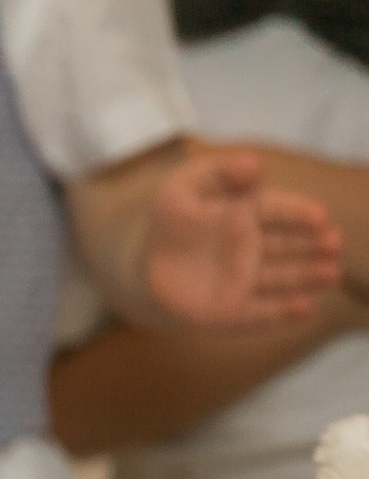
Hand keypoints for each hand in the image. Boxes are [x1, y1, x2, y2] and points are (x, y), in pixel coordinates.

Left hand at [147, 147, 341, 327]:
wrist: (144, 270)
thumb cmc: (169, 225)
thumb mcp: (182, 187)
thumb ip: (218, 172)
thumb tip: (256, 165)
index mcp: (245, 216)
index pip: (276, 211)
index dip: (298, 213)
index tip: (319, 216)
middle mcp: (253, 249)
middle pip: (288, 245)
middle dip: (312, 244)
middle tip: (333, 242)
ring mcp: (246, 280)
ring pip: (283, 277)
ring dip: (308, 275)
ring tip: (331, 272)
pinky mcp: (234, 311)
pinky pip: (261, 313)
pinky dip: (283, 312)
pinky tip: (305, 307)